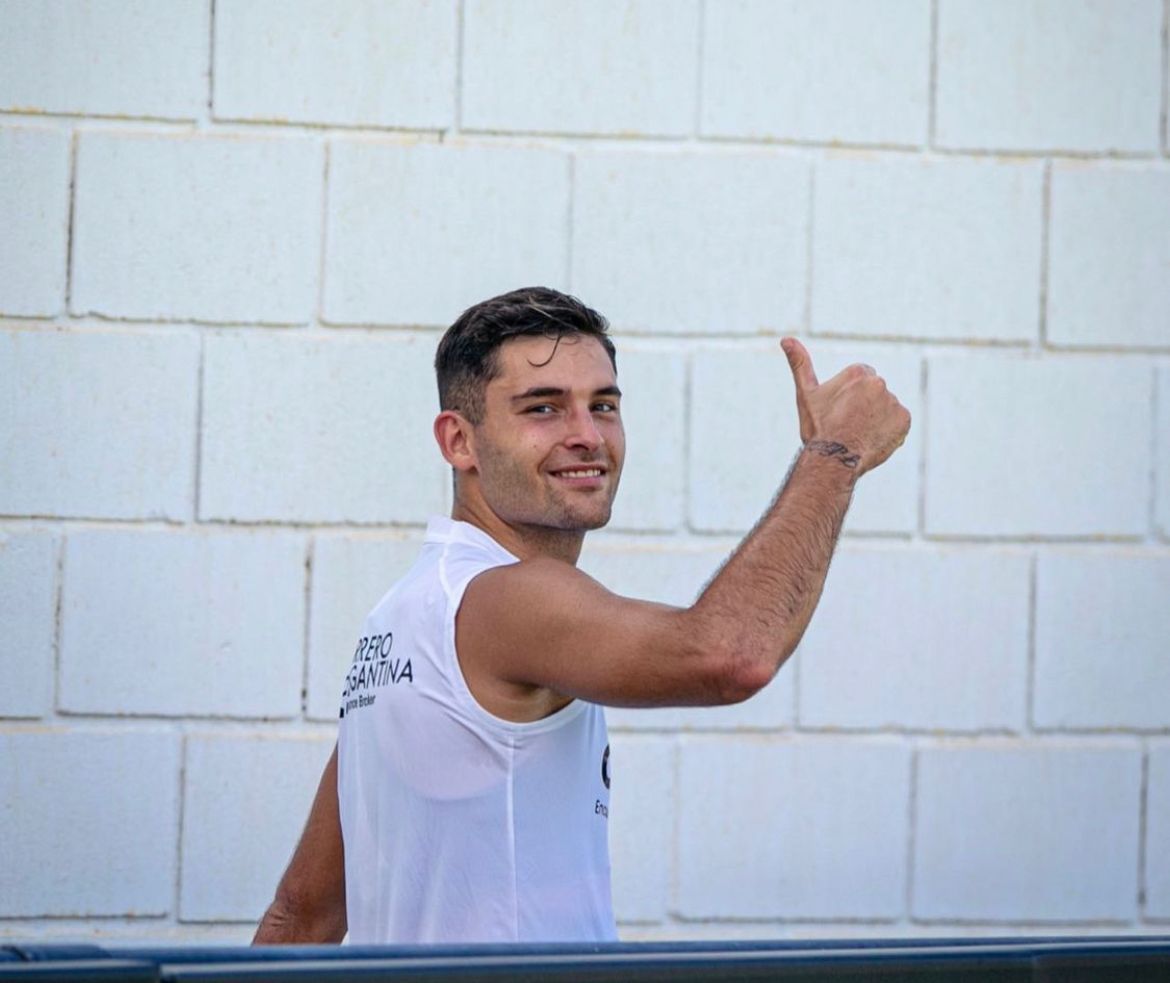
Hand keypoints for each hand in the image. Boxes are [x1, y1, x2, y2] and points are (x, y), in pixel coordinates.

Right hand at [781, 338, 910, 475]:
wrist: (833, 459)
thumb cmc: (818, 428)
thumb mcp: (806, 394)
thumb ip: (800, 364)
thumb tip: (786, 339)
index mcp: (858, 373)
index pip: (860, 381)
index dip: (848, 398)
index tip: (839, 412)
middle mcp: (879, 383)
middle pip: (874, 395)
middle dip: (864, 407)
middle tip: (848, 425)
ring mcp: (893, 402)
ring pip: (885, 410)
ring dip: (876, 420)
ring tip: (858, 435)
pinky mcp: (904, 420)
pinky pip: (898, 424)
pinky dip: (889, 431)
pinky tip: (872, 440)